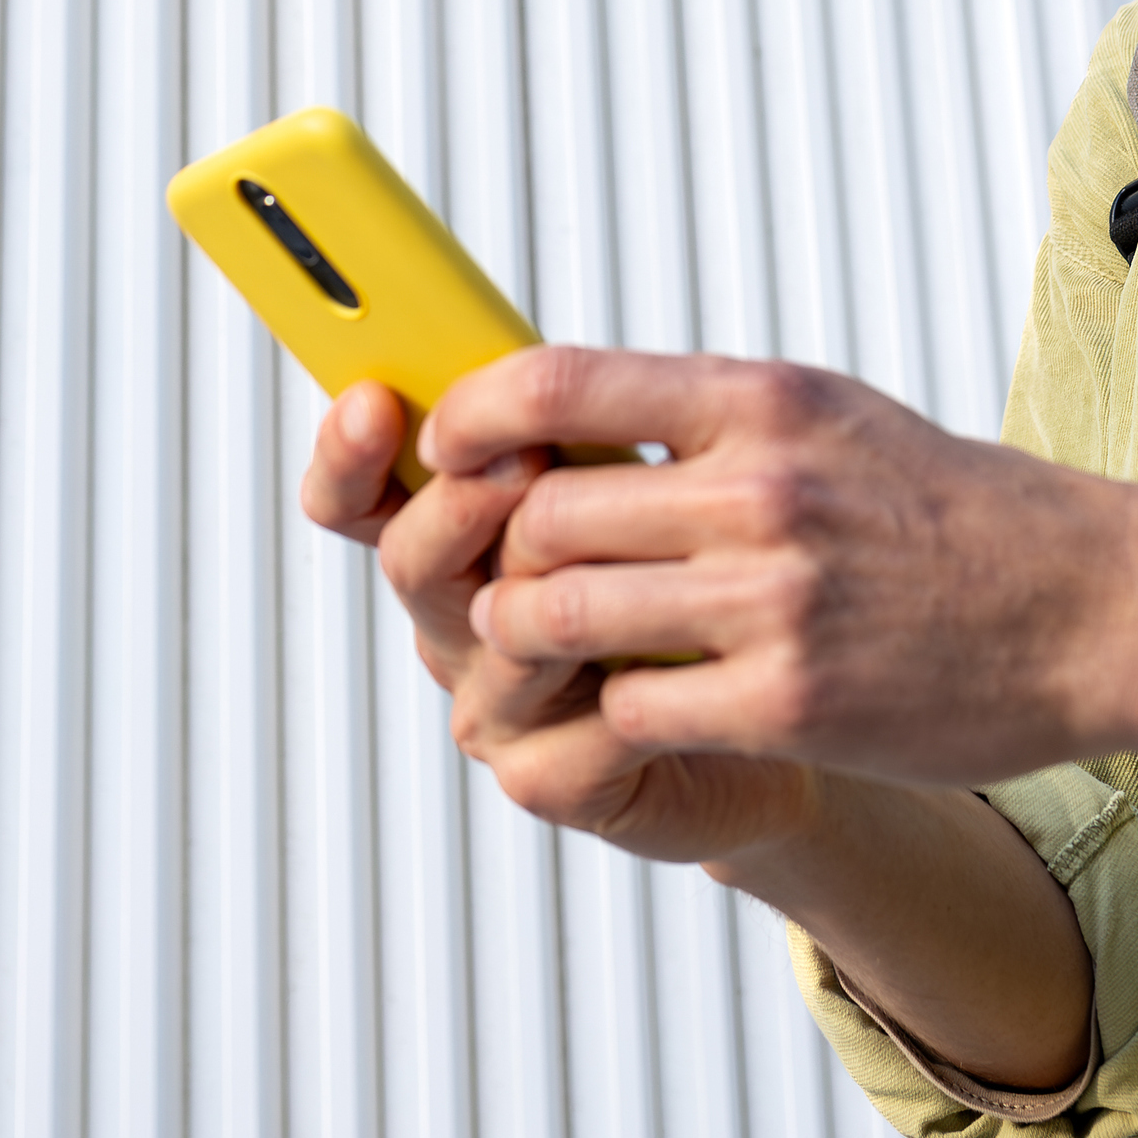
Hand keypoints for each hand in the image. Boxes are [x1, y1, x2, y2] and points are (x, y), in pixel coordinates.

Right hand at [299, 377, 826, 864]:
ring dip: (562, 596)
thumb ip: (571, 428)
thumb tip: (535, 360)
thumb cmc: (706, 572)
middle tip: (517, 466)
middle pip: (414, 558)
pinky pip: (576, 732)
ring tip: (634, 564)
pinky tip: (682, 667)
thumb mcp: (638, 473)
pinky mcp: (551, 777)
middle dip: (461, 506)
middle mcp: (460, 618)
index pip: (361, 494)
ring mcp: (497, 703)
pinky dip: (634, 695)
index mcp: (462, 533)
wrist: (789, 693)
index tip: (369, 401)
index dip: (348, 454)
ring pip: (496, 641)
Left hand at [433, 349, 1137, 795]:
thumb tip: (574, 411)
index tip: (450, 450)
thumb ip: (710, 417)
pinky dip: (609, 714)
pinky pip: (631, 708)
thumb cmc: (959, 512)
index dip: (472, 420)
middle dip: (501, 554)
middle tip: (502, 577)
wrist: (1096, 606)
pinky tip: (635, 709)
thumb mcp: (834, 416)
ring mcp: (775, 601)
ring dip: (530, 640)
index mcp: (764, 401)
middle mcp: (762, 490)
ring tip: (545, 645)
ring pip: (561, 614)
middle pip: (541, 514)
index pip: (557, 382)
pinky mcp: (790, 704)